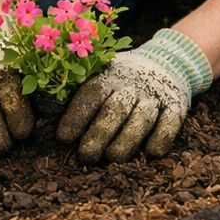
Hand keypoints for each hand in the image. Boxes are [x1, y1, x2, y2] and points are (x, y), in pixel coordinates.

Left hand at [57, 28, 212, 162]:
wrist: (168, 61)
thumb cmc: (122, 79)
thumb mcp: (101, 75)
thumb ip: (77, 92)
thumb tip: (43, 112)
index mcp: (109, 75)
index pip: (91, 95)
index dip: (77, 116)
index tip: (63, 138)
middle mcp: (132, 83)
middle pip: (115, 109)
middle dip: (99, 133)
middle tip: (86, 155)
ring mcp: (155, 95)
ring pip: (141, 118)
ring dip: (127, 140)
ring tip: (113, 158)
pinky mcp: (177, 105)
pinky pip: (171, 122)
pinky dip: (162, 137)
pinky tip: (151, 153)